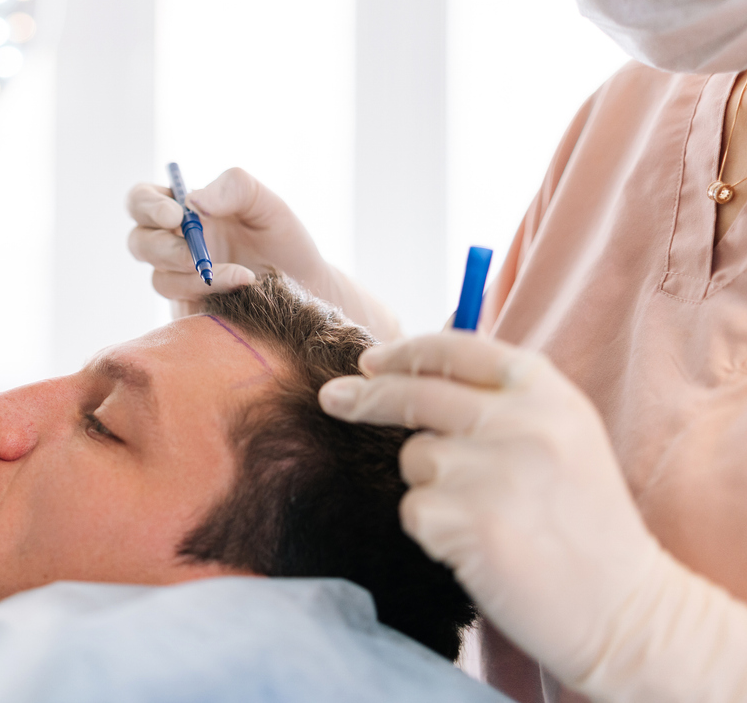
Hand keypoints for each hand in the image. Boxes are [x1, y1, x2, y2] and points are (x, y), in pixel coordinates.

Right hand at [126, 168, 326, 316]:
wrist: (305, 287)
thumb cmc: (281, 240)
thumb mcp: (265, 202)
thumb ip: (232, 188)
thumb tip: (192, 202)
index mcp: (183, 210)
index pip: (141, 200)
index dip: (147, 206)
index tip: (176, 215)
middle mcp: (174, 243)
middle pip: (138, 243)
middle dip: (163, 248)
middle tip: (194, 255)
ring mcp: (180, 280)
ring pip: (160, 280)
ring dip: (194, 277)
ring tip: (242, 276)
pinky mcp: (191, 310)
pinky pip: (182, 307)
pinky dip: (208, 295)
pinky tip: (241, 289)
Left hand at [318, 333, 746, 701]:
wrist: (622, 605)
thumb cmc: (581, 519)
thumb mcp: (561, 433)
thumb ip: (499, 398)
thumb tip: (407, 372)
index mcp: (544, 389)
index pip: (455, 348)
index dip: (405, 352)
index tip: (369, 361)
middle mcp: (520, 420)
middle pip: (415, 393)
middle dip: (366, 396)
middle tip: (332, 398)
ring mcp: (492, 468)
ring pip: (414, 457)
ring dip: (430, 485)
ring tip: (485, 513)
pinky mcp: (466, 519)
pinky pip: (414, 509)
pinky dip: (432, 529)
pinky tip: (477, 544)